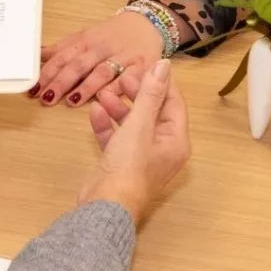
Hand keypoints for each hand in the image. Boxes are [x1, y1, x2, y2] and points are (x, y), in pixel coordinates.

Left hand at [34, 11, 162, 107]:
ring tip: (71, 101)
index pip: (62, 57)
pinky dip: (118, 89)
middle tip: (46, 98)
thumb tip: (36, 55)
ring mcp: (122, 57)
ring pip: (102, 72)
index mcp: (85, 40)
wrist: (146, 24)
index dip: (47, 72)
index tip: (33, 88)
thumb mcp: (84, 37)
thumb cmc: (110, 35)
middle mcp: (101, 48)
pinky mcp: (143, 67)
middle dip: (61, 82)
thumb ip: (61, 49)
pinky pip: (129, 79)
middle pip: (79, 65)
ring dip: (86, 87)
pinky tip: (106, 99)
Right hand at [77, 60, 190, 223]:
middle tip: (120, 78)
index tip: (143, 65)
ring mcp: (141, 156)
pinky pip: (117, 137)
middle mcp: (163, 148)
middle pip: (152, 112)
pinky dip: (107, 125)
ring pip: (133, 124)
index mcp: (176, 140)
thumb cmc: (129, 166)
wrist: (106, 205)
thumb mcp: (139, 125)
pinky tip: (94, 113)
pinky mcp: (122, 162)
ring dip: (118, 108)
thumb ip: (150, 94)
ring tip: (102, 94)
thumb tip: (163, 66)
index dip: (160, 83)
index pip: (173, 103)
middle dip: (136, 94)